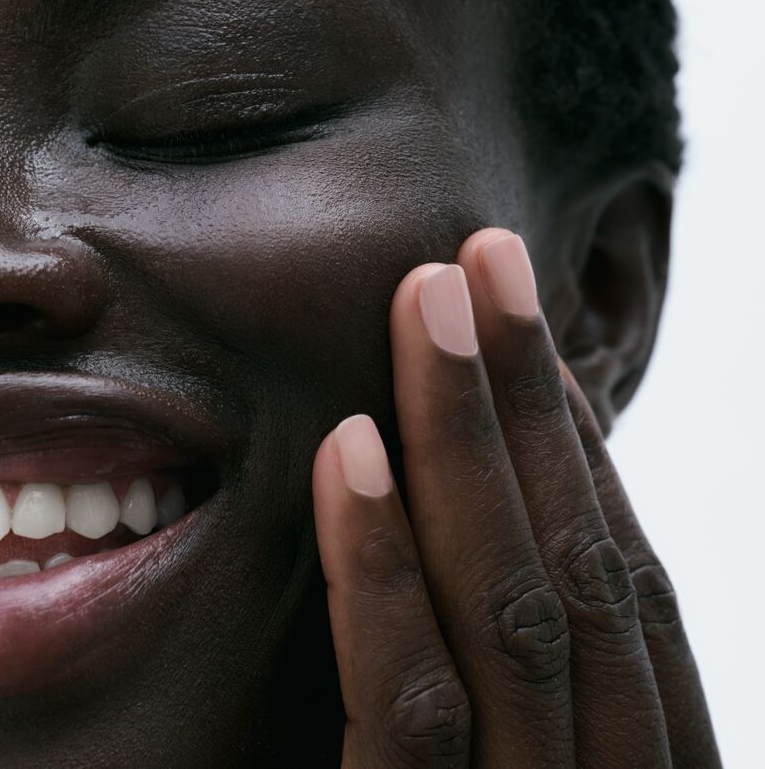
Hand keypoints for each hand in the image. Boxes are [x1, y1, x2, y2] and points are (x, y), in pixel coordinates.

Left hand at [311, 228, 719, 766]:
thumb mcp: (488, 754)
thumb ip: (486, 670)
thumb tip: (475, 500)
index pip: (625, 594)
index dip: (579, 448)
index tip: (527, 329)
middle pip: (578, 577)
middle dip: (530, 404)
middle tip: (481, 257)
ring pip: (511, 615)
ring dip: (467, 439)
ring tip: (424, 301)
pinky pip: (413, 708)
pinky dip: (385, 568)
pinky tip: (350, 449)